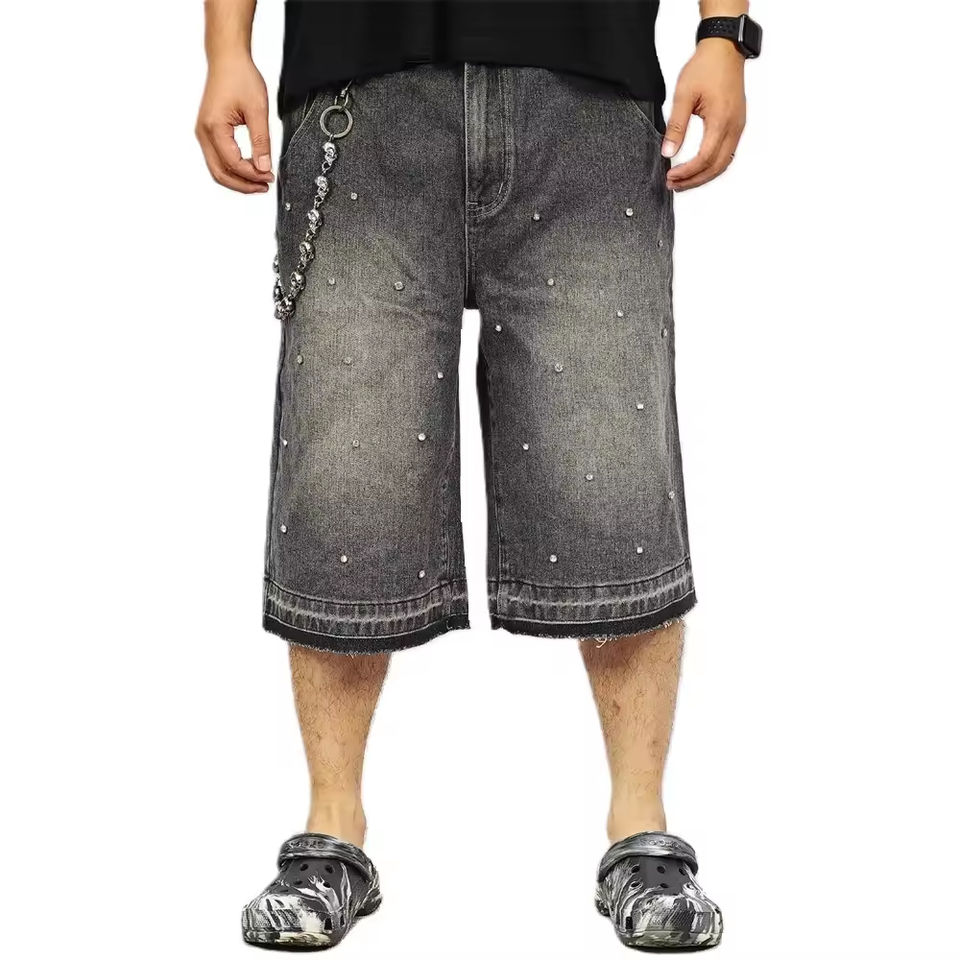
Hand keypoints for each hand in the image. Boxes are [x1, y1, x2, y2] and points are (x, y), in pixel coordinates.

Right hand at [196, 54, 273, 193]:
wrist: (227, 60)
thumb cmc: (240, 77)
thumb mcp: (258, 110)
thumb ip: (261, 141)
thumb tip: (264, 167)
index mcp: (214, 127)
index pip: (233, 163)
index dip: (253, 175)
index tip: (270, 177)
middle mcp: (204, 133)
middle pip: (220, 173)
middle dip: (243, 184)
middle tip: (264, 186)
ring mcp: (203, 133)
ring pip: (217, 169)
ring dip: (237, 179)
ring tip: (259, 181)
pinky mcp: (208, 132)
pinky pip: (217, 159)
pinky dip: (233, 168)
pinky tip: (249, 169)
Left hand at [662, 39, 746, 191]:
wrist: (725, 49)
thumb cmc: (706, 67)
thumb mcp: (684, 95)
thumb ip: (676, 126)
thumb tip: (668, 152)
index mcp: (721, 120)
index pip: (704, 158)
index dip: (687, 172)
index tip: (670, 177)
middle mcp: (734, 127)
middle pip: (716, 167)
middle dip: (694, 180)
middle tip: (674, 185)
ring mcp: (738, 126)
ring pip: (724, 163)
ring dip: (704, 175)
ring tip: (683, 180)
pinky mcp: (738, 124)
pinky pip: (728, 153)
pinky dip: (713, 165)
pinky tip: (698, 167)